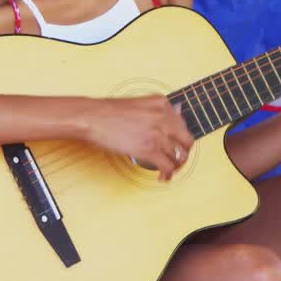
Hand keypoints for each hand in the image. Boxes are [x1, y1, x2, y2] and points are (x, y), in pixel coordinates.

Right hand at [76, 95, 194, 180]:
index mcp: (162, 103)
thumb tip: (178, 113)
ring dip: (175, 166)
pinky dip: (168, 175)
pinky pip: (167, 166)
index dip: (180, 138)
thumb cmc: (109, 111)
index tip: (176, 145)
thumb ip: (158, 112)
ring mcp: (158, 133)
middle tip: (177, 160)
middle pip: (187, 140)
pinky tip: (163, 178)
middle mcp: (164, 117)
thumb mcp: (139, 104)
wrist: (93, 117)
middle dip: (184, 153)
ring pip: (178, 156)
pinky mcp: (149, 149)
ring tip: (168, 171)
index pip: (182, 124)